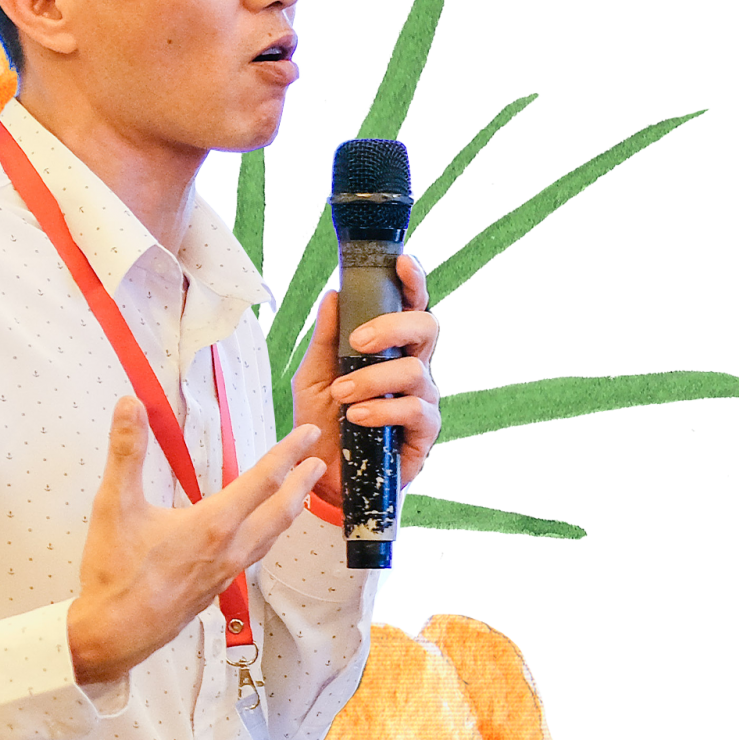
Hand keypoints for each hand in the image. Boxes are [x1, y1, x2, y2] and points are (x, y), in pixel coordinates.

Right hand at [69, 398, 325, 683]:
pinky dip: (268, 534)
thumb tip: (130, 404)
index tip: (309, 433)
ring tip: (299, 494)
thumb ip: (126, 451)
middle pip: (280, 511)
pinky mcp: (216, 589)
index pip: (263, 479)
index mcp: (213, 524)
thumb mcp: (114, 505)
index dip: (289, 452)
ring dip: (289, 510)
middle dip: (301, 483)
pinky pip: (255, 554)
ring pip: (271, 536)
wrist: (113, 635)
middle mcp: (230, 549)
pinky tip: (258, 534)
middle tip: (318, 460)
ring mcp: (226, 573)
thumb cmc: (115, 572)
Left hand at [292, 254, 440, 508]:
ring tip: (343, 395)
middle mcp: (410, 367)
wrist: (323, 476)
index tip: (401, 264)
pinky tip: (358, 416)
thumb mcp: (313, 377)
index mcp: (388, 348)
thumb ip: (325, 339)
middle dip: (394, 327)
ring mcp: (421, 398)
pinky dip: (383, 410)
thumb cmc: (322, 422)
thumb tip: (335, 296)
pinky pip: (416, 411)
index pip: (408, 307)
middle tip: (359, 342)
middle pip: (425, 328)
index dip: (412, 282)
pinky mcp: (424, 432)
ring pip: (415, 371)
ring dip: (375, 379)